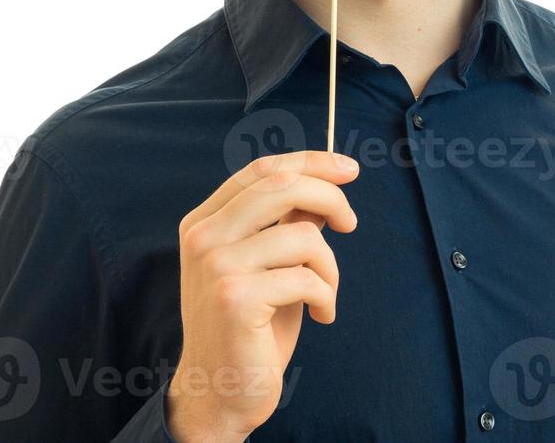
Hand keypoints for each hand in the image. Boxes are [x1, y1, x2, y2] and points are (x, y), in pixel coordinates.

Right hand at [166, 150, 359, 441]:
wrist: (220, 392)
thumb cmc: (249, 328)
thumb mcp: (266, 264)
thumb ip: (283, 223)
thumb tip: (323, 186)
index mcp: (204, 222)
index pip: (261, 170)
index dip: (310, 162)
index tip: (347, 169)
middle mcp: (203, 237)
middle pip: (282, 185)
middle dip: (331, 197)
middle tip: (351, 223)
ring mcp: (216, 265)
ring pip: (303, 235)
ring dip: (330, 266)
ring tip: (324, 293)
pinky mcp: (236, 297)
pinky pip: (307, 278)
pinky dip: (326, 296)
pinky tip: (320, 314)